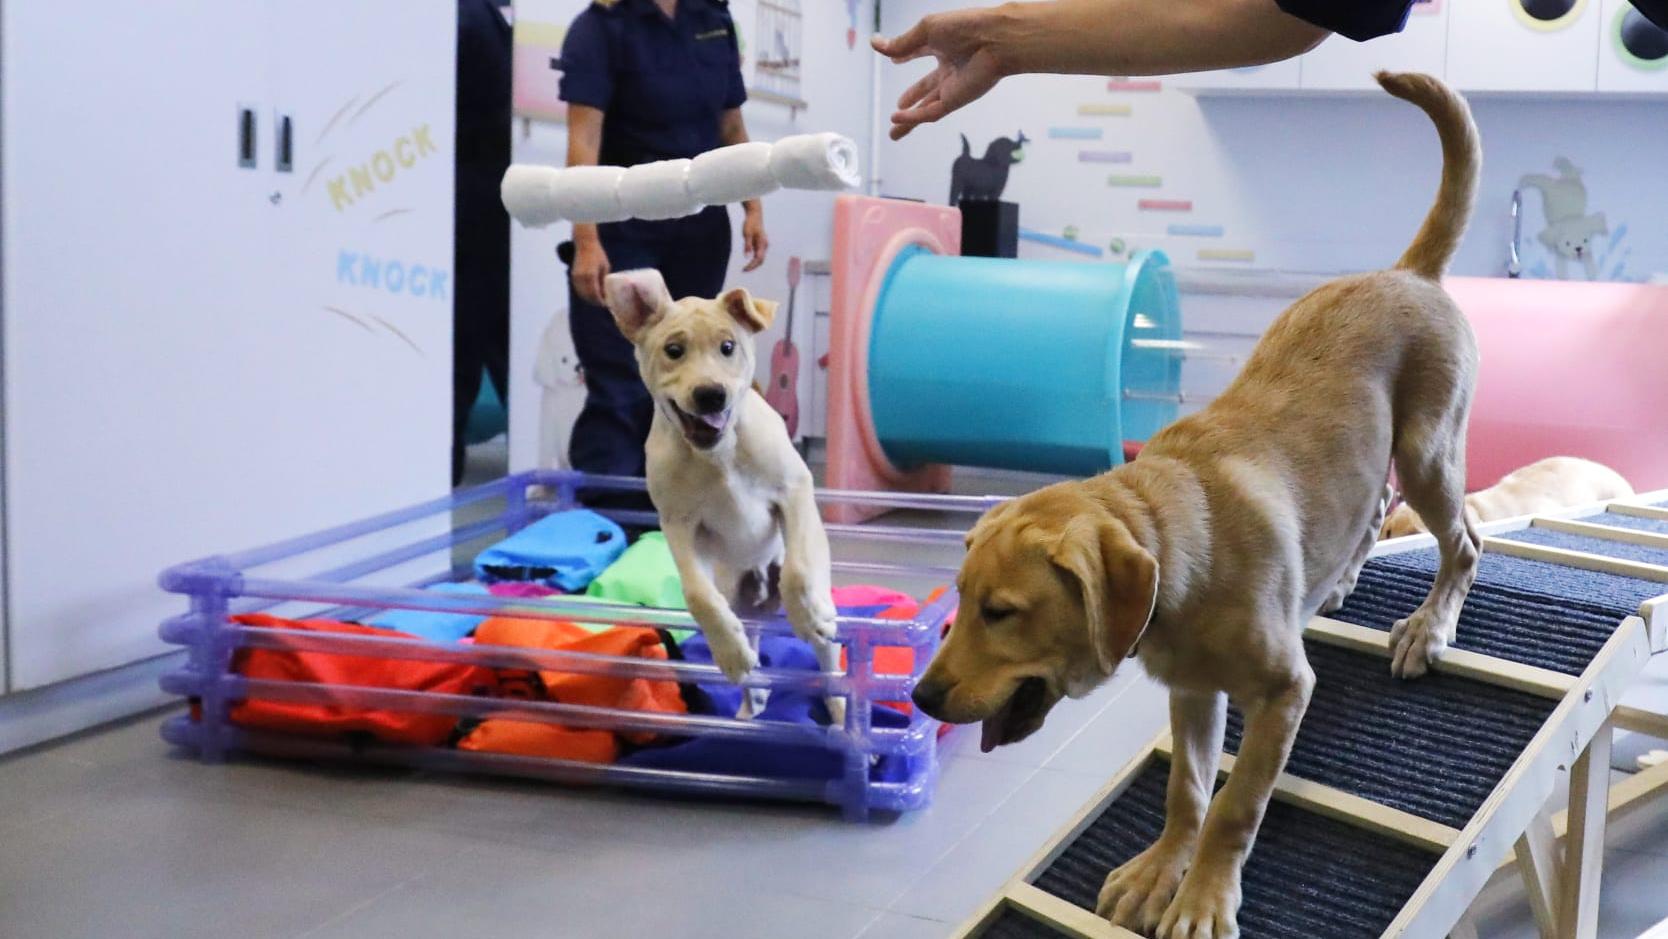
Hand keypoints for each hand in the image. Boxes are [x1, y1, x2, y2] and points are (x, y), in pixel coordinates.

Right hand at [571, 238, 609, 306]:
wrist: (585, 244)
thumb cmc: (598, 254)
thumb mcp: (605, 267)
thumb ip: (603, 280)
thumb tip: (606, 293)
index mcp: (591, 276)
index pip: (594, 294)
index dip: (600, 301)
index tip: (606, 303)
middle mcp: (582, 277)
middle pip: (587, 296)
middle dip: (595, 301)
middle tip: (602, 303)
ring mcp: (576, 277)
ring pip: (582, 294)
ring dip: (589, 299)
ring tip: (597, 300)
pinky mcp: (573, 275)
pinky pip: (578, 289)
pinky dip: (583, 293)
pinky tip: (590, 294)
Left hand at [741, 206, 768, 271]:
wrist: (755, 215)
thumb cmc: (750, 223)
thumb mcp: (747, 234)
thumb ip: (747, 246)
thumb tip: (747, 257)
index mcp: (762, 243)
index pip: (758, 259)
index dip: (752, 265)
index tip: (745, 269)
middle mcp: (765, 245)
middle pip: (761, 260)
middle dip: (753, 267)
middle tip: (744, 270)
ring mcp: (763, 245)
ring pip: (760, 258)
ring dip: (754, 264)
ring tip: (745, 268)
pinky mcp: (760, 244)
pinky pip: (758, 254)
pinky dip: (754, 260)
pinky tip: (748, 262)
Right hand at [872, 7, 1008, 140]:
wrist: (995, 41)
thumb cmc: (965, 28)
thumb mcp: (926, 32)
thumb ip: (900, 43)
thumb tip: (874, 44)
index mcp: (945, 45)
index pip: (921, 53)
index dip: (907, 55)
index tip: (895, 59)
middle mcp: (950, 68)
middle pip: (927, 89)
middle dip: (912, 101)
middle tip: (897, 108)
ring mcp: (953, 87)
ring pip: (927, 108)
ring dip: (909, 120)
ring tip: (893, 132)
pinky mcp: (955, 101)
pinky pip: (930, 112)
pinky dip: (913, 117)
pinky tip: (897, 119)